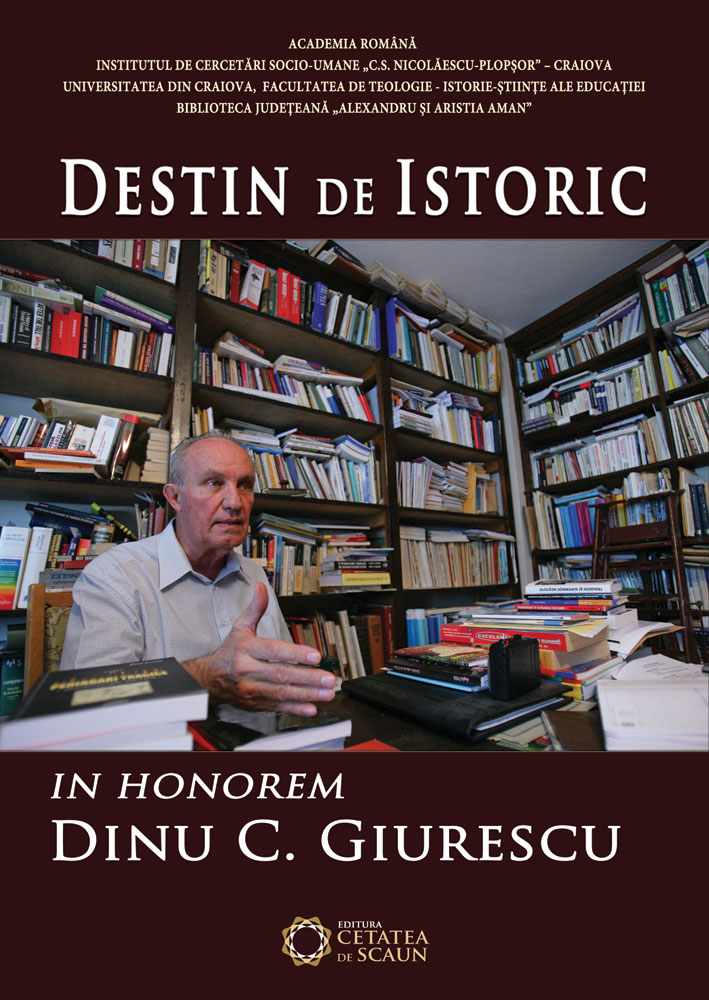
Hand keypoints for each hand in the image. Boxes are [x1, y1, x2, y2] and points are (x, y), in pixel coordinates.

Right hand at [184, 583, 335, 715]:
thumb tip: (261, 587)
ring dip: (307, 695)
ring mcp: (251, 689)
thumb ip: (255, 608)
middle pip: (281, 674)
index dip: (295, 654)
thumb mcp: (240, 628)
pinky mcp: (255, 704)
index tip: (316, 656)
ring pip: (282, 693)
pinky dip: (295, 709)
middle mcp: (248, 670)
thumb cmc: (229, 652)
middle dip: (308, 678)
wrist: (208, 679)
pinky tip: (311, 709)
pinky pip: (277, 707)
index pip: (274, 651)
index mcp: (246, 649)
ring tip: (327, 693)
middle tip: (329, 679)